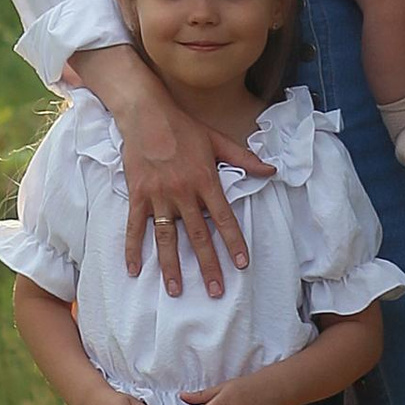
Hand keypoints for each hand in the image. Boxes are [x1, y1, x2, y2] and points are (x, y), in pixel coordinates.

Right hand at [117, 83, 266, 298]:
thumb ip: (245, 159)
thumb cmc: (185, 128)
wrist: (147, 114)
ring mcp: (159, 196)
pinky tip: (133, 270)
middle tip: (215, 290)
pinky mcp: (138, 195)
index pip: (224, 218)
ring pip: (166, 238)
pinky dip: (133, 248)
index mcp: (205, 180)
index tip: (242, 264)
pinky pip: (135, 226)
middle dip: (208, 265)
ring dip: (171, 266)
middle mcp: (183, 192)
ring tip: (176, 291)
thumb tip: (271, 171)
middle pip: (197, 235)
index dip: (233, 242)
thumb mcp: (218, 140)